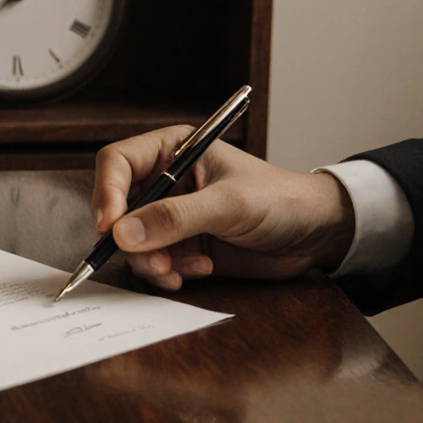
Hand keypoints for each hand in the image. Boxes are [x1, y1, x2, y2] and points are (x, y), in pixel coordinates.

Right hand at [92, 125, 355, 289]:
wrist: (316, 234)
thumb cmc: (281, 200)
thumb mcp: (228, 204)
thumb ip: (175, 217)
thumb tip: (124, 233)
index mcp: (172, 150)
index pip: (117, 163)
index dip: (107, 192)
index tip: (110, 227)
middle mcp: (166, 181)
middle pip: (118, 208)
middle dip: (131, 239)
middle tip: (153, 259)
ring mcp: (172, 216)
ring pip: (132, 242)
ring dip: (151, 261)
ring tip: (179, 269)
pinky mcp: (181, 245)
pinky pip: (153, 262)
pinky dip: (168, 273)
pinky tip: (198, 270)